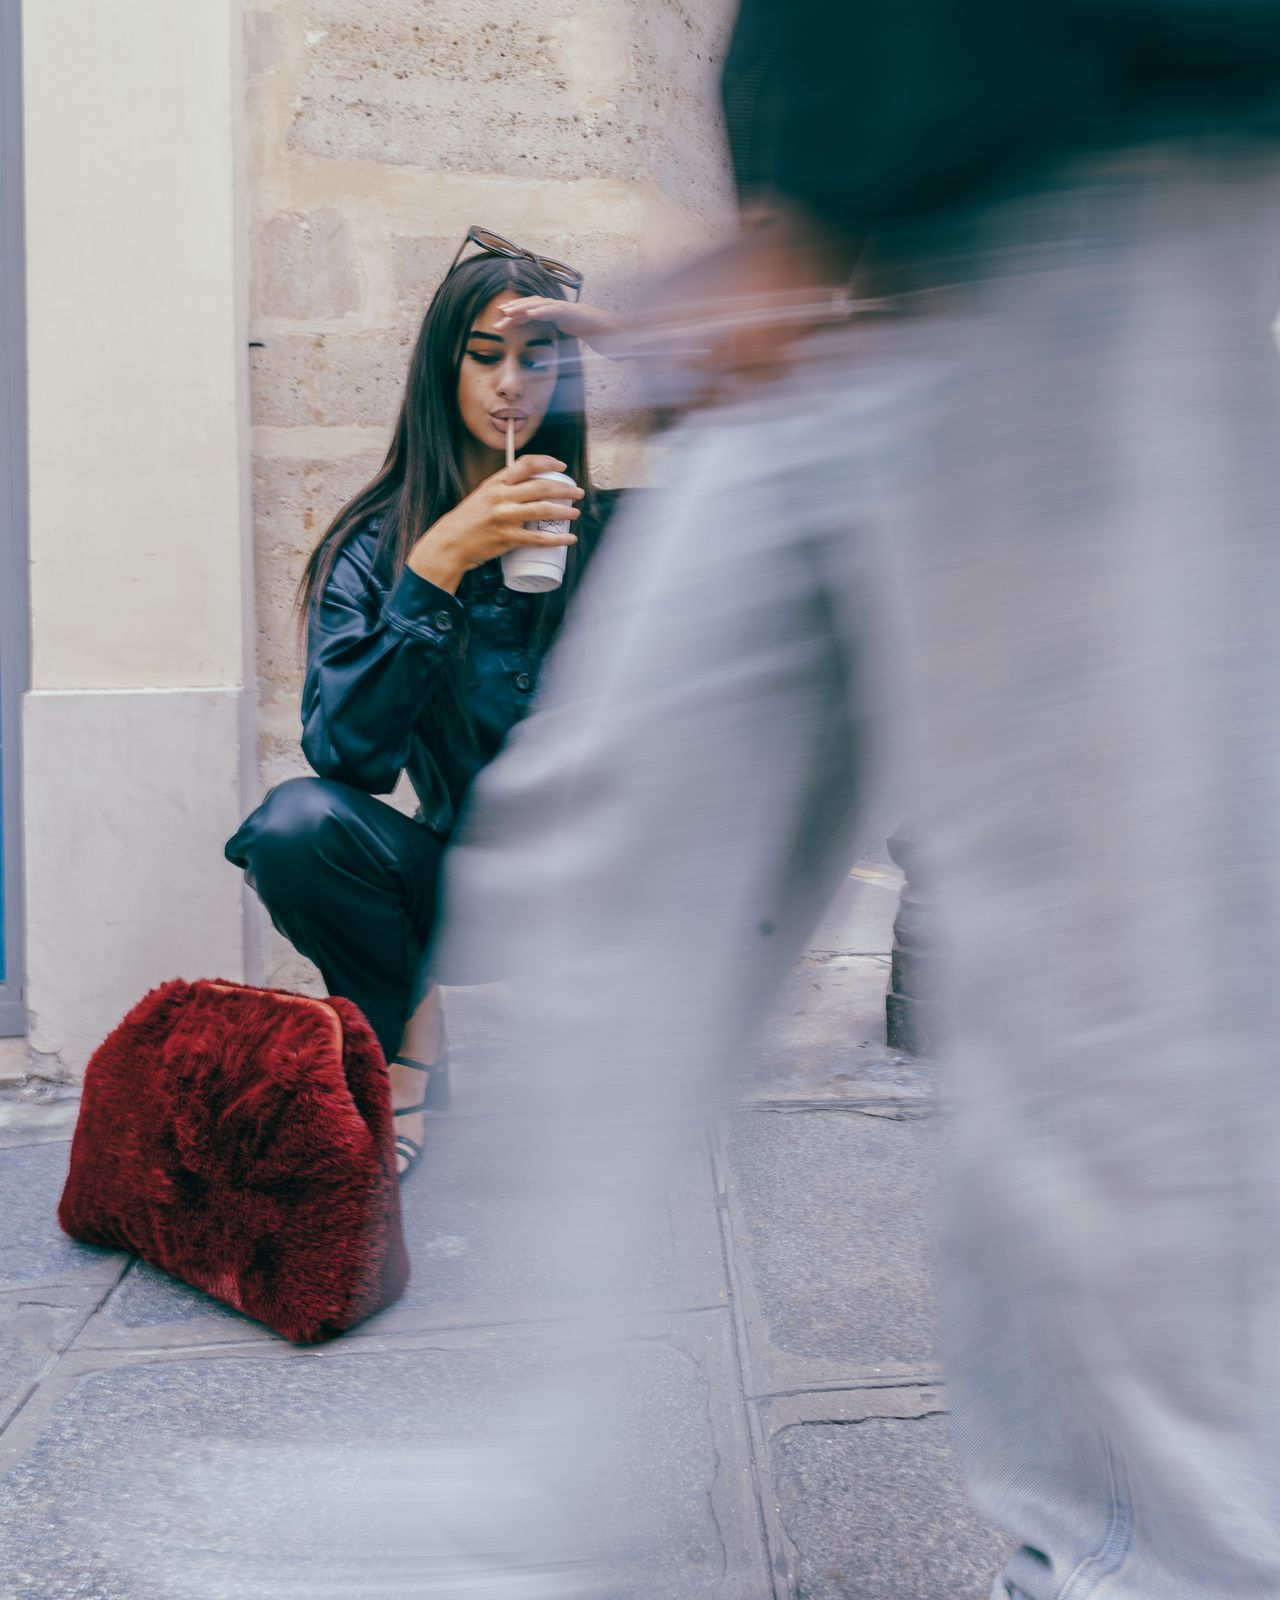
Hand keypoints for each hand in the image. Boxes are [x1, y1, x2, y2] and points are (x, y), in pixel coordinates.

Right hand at [407, 455, 583, 593]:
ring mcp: (504, 518)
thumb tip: (529, 488)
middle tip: (577, 492)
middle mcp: (501, 497)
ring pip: (543, 510)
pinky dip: (557, 539)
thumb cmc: (467, 521)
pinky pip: (538, 538)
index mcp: (495, 484)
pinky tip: (568, 538)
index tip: (561, 465)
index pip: (526, 464)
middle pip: (541, 487)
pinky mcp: (507, 538)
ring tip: (575, 513)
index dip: (547, 462)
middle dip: (565, 488)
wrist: (449, 543)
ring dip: (564, 511)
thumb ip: (503, 490)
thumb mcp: (482, 496)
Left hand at [493, 297, 626, 354]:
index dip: (519, 317)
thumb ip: (571, 345)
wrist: (630, 339)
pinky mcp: (579, 312)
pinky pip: (558, 309)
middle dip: (515, 312)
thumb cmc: (611, 342)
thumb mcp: (584, 345)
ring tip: (506, 313)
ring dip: (523, 308)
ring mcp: (572, 309)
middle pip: (535, 306)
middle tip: (497, 320)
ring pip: (542, 304)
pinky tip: (530, 313)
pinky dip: (543, 309)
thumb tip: (562, 359)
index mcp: (565, 318)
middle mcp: (566, 310)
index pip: (537, 315)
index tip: (503, 324)